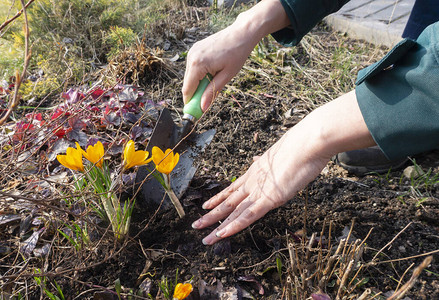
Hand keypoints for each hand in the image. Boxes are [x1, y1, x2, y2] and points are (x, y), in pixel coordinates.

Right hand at [182, 22, 257, 110]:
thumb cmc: (237, 53)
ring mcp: (192, 51)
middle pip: (187, 84)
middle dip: (195, 94)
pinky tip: (213, 72)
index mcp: (198, 64)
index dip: (190, 103)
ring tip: (215, 80)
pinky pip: (193, 67)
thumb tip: (203, 107)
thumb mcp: (227, 76)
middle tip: (206, 102)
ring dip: (199, 83)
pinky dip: (200, 74)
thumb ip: (212, 92)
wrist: (241, 33)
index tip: (195, 113)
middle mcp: (191, 57)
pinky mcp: (195, 49)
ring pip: (190, 76)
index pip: (188, 89)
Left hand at [192, 91, 375, 244]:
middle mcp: (253, 182)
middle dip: (211, 215)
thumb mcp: (279, 155)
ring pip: (233, 211)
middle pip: (227, 202)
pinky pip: (248, 216)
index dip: (218, 198)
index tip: (206, 205)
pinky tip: (221, 234)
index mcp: (254, 172)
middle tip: (196, 225)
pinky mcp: (269, 198)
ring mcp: (259, 190)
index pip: (232, 189)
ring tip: (202, 235)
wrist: (308, 143)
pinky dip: (234, 226)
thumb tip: (255, 160)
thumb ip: (265, 162)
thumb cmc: (299, 147)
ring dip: (216, 224)